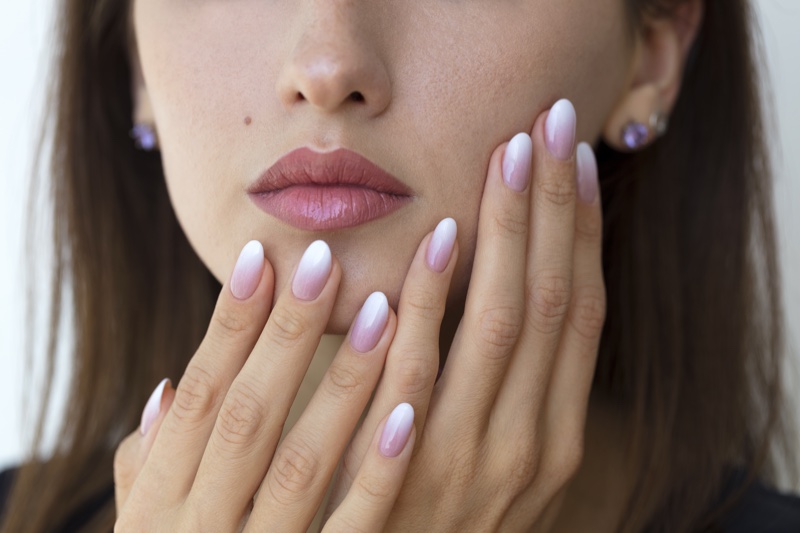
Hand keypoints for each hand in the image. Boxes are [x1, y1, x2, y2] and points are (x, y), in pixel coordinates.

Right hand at [113, 238, 425, 530]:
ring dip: (344, 383)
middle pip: (248, 414)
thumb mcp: (150, 528)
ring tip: (384, 307)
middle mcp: (203, 526)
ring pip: (305, 460)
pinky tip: (408, 410)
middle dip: (288, 334)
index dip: (228, 325)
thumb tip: (170, 387)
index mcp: (163, 504)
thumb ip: (155, 465)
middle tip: (328, 258)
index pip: (200, 396)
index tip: (262, 255)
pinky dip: (377, 470)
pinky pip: (353, 528)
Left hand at [324, 99, 605, 530]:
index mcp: (558, 436)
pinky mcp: (410, 471)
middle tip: (548, 126)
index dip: (585, 233)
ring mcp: (476, 459)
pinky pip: (425, 370)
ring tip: (507, 156)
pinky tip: (436, 238)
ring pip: (505, 324)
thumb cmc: (446, 518)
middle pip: (555, 301)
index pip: (582, 314)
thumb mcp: (497, 461)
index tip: (577, 163)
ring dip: (509, 234)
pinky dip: (434, 302)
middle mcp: (534, 444)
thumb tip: (504, 294)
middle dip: (555, 209)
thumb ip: (504, 391)